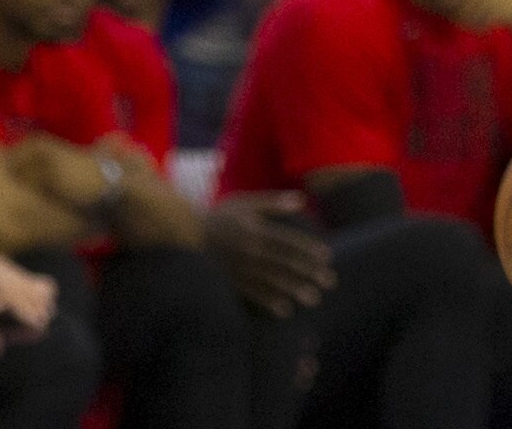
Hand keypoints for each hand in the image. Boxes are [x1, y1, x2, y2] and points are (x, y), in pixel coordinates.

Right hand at [203, 192, 336, 316]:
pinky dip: (269, 303)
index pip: (288, 241)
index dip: (308, 249)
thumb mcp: (244, 203)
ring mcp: (239, 269)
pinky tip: (285, 311)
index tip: (327, 257)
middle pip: (284, 263)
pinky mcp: (229, 283)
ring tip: (313, 299)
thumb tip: (302, 201)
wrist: (182, 236)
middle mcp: (249, 251)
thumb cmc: (218, 217)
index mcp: (255, 230)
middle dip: (308, 273)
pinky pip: (251, 295)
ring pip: (271, 281)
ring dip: (294, 290)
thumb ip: (273, 203)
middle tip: (329, 282)